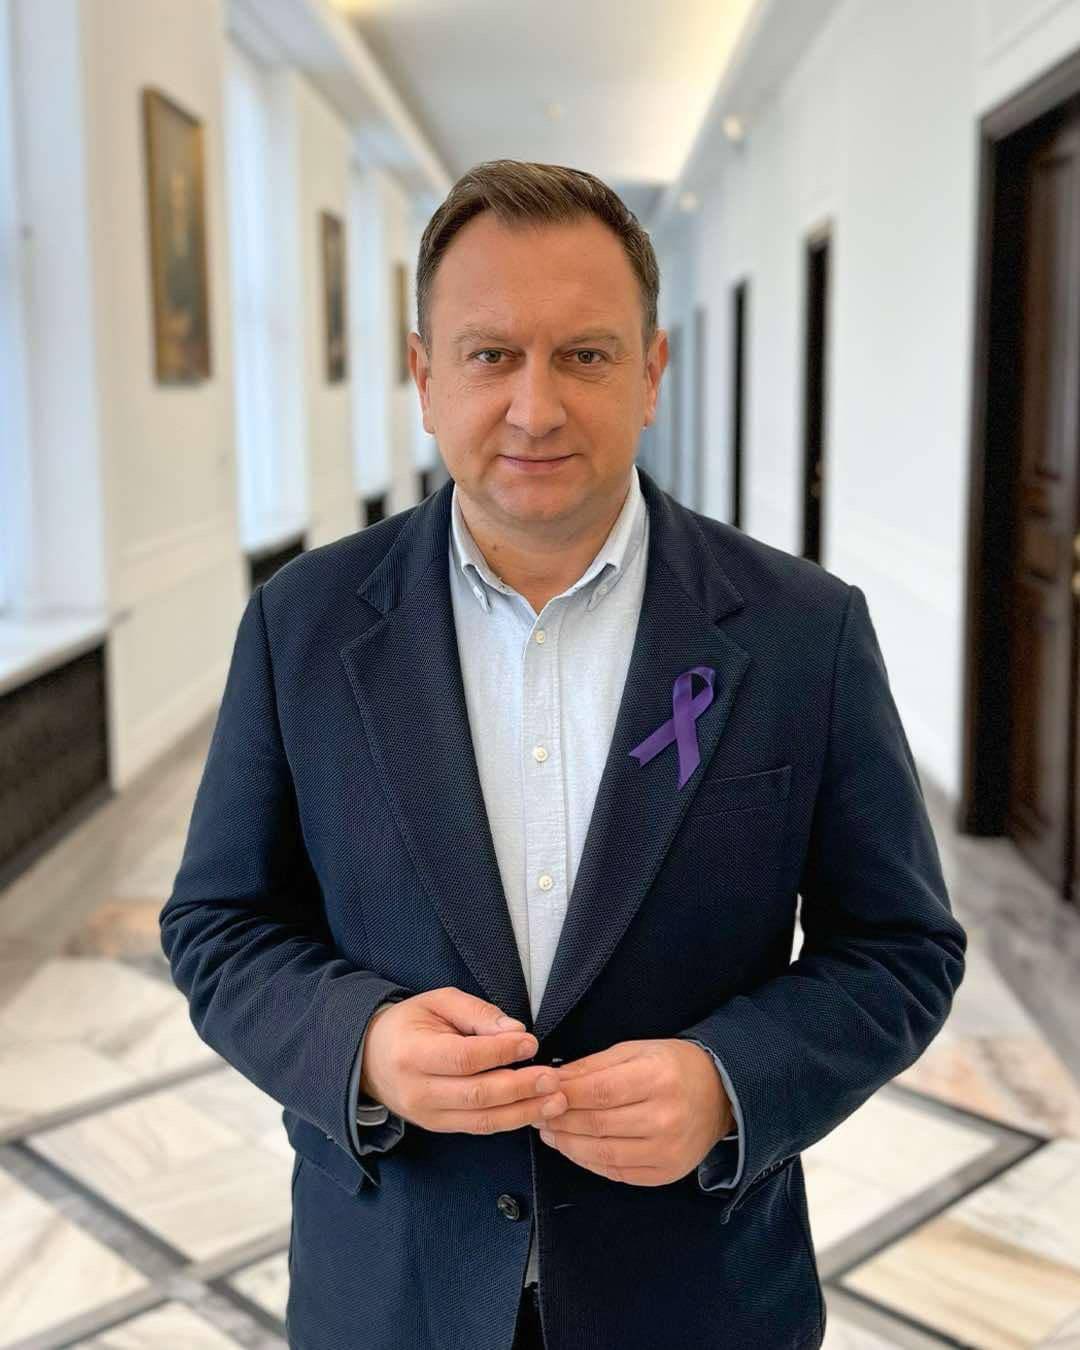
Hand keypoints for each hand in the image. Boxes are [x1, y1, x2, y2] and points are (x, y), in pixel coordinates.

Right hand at [358, 987, 567, 1132]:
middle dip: (521, 1088)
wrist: (370, 1058)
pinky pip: (480, 1127)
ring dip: (524, 1111)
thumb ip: (477, 1013)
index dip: (501, 1052)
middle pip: (477, 1094)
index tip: (531, 1042)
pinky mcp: (439, 1127)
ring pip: (482, 1120)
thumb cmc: (409, 1024)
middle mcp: (419, 1090)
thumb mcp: (438, 1002)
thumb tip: (515, 1031)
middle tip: (553, 1078)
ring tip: (555, 1101)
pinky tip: (535, 1110)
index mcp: (413, 1053)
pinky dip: (511, 1120)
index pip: (464, 1058)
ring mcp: (428, 1116)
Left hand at [533, 1038, 732, 1186]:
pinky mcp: (665, 1173)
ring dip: (568, 1144)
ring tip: (549, 1132)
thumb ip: (593, 1066)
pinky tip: (574, 1148)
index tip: (539, 1091)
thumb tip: (554, 1079)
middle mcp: (665, 1118)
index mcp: (658, 1079)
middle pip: (597, 1124)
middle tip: (536, 1112)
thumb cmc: (673, 1066)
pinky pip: (617, 1172)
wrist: (720, 1094)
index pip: (598, 1091)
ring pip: (602, 1153)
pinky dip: (589, 1161)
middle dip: (559, 1119)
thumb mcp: (635, 1050)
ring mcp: (667, 1151)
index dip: (563, 1094)